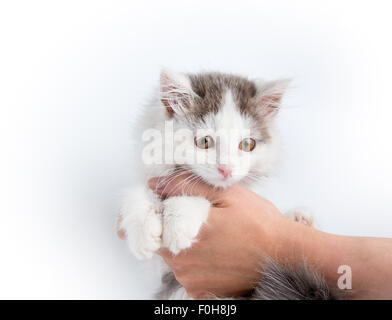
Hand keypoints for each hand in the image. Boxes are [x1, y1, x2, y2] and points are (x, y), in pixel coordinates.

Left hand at [148, 175, 302, 297]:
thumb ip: (185, 187)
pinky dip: (197, 264)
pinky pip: (189, 274)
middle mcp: (181, 262)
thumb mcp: (225, 194)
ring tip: (214, 237)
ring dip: (186, 246)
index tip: (172, 208)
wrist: (284, 254)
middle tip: (203, 221)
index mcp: (183, 233)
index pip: (152, 222)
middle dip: (174, 228)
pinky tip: (217, 253)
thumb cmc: (258, 222)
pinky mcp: (202, 292)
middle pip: (162, 240)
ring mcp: (191, 280)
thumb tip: (155, 183)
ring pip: (175, 257)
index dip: (159, 212)